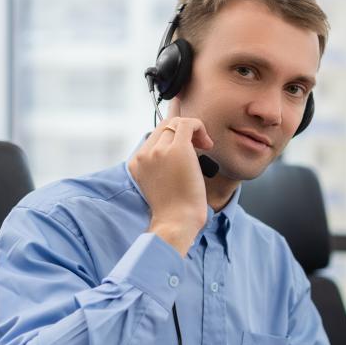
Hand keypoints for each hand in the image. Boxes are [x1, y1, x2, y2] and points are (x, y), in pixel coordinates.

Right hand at [128, 112, 213, 255]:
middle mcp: (144, 155)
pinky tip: (207, 143)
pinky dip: (199, 127)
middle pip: (164, 126)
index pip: (155, 137)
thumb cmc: (176, 210)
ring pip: (175, 123)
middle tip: (201, 146)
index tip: (190, 144)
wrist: (177, 221)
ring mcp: (159, 151)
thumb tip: (184, 151)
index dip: (173, 135)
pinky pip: (188, 124)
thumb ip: (164, 166)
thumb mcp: (163, 185)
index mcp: (137, 163)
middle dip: (183, 130)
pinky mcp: (177, 150)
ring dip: (193, 130)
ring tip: (205, 146)